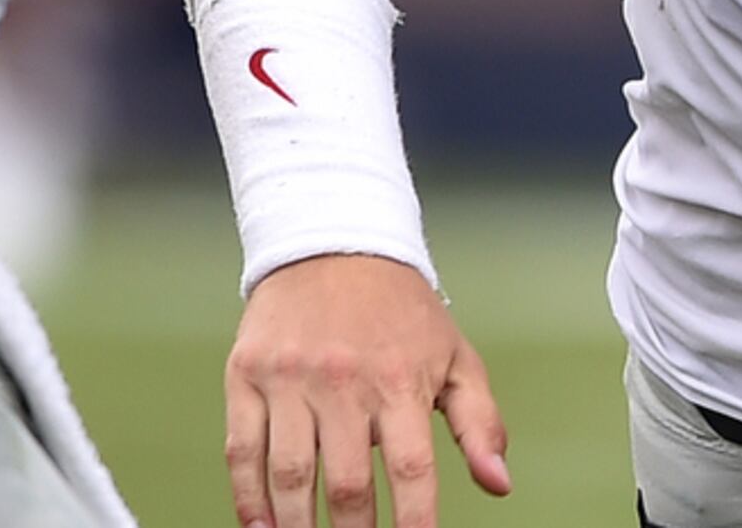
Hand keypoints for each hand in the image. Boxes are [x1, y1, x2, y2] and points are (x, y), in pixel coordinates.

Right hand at [225, 255, 509, 527]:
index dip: (415, 524)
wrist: (331, 241)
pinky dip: (248, 498)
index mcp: (399, 380)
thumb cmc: (401, 312)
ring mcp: (289, 377)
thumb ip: (480, 424)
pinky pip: (242, 449)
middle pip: (348, 484)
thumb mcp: (455, 358)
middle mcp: (342, 380)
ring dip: (299, 527)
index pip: (412, 471)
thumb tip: (499, 485)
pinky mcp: (246, 373)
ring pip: (291, 475)